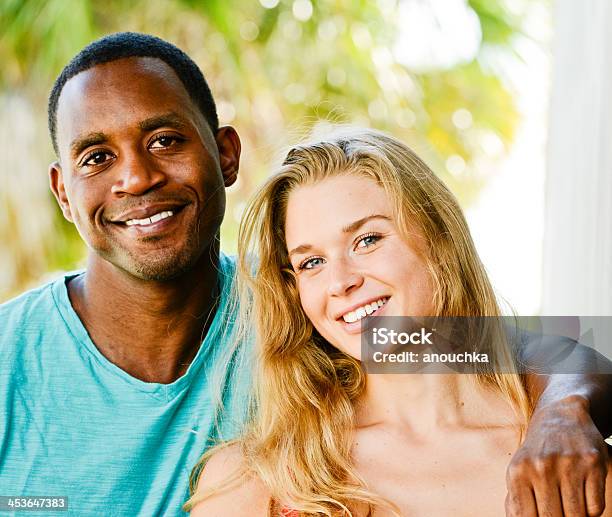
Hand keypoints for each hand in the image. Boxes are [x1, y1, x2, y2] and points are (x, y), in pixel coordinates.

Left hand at [505, 395, 608, 516]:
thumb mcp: (519, 470)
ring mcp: (568, 464)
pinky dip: (592, 510)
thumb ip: (517, 499)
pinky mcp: (592, 463)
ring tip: (571, 506)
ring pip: (576, 516)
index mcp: (518, 471)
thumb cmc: (537, 451)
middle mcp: (541, 466)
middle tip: (559, 513)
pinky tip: (584, 495)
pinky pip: (595, 507)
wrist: (560, 416)